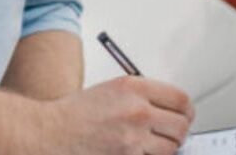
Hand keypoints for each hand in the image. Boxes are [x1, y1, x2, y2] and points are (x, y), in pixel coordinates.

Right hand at [38, 76, 194, 154]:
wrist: (49, 134)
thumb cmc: (74, 114)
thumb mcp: (111, 90)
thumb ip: (142, 96)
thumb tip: (169, 109)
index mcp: (133, 87)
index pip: (180, 99)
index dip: (187, 110)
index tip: (185, 115)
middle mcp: (137, 110)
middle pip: (181, 125)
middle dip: (179, 132)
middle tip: (173, 134)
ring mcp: (133, 138)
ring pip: (171, 147)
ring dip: (166, 148)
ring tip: (152, 145)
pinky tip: (137, 152)